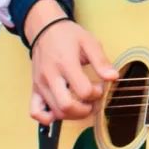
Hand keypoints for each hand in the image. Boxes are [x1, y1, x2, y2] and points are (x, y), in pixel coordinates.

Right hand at [24, 0, 117, 124]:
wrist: (45, 29)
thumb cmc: (68, 35)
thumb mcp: (89, 42)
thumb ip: (101, 61)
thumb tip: (113, 77)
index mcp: (65, 63)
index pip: (83, 91)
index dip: (96, 93)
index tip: (100, 86)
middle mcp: (50, 76)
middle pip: (67, 106)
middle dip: (85, 110)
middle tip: (92, 101)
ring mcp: (40, 84)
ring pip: (55, 112)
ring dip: (73, 114)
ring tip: (81, 104)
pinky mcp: (35, 88)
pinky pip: (35, 112)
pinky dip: (48, 118)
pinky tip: (59, 112)